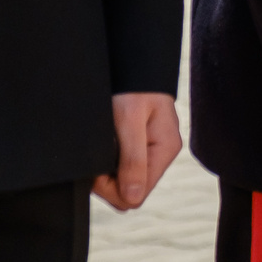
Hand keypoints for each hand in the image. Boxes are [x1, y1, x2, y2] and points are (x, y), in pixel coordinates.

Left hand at [92, 92, 182, 210]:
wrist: (134, 64)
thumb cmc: (133, 86)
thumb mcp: (129, 120)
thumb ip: (132, 160)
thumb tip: (132, 198)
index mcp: (165, 150)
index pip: (138, 195)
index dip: (113, 190)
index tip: (96, 172)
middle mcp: (162, 153)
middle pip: (132, 191)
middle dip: (109, 183)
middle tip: (96, 159)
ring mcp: (153, 149)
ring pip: (127, 181)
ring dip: (109, 172)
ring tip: (103, 148)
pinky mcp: (143, 144)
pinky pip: (126, 167)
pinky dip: (112, 162)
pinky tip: (108, 146)